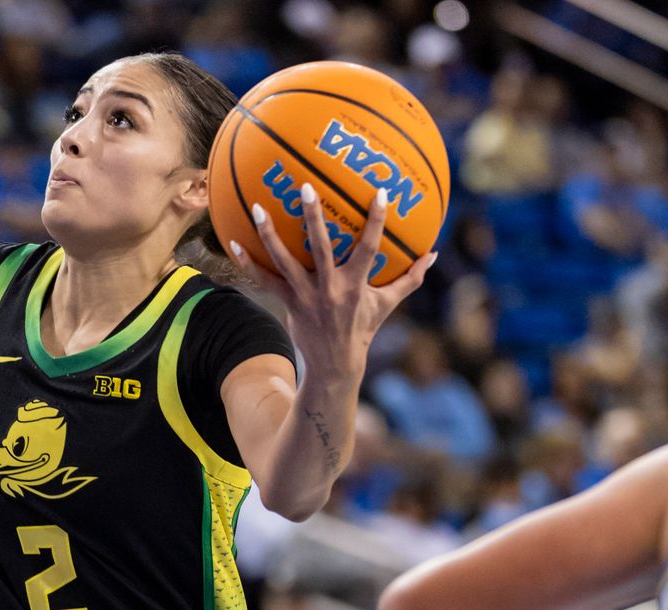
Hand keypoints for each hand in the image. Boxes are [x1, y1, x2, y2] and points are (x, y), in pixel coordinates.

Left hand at [229, 185, 436, 375]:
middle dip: (313, 217)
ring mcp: (306, 295)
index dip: (375, 221)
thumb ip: (410, 278)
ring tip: (257, 208)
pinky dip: (248, 262)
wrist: (335, 364)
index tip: (378, 193)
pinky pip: (264, 279)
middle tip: (306, 187)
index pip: (369, 248)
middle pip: (321, 247)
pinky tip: (233, 242)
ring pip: (285, 261)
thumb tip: (434, 254)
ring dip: (270, 234)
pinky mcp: (288, 302)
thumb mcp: (388, 304)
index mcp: (356, 284)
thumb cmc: (362, 328)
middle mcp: (330, 287)